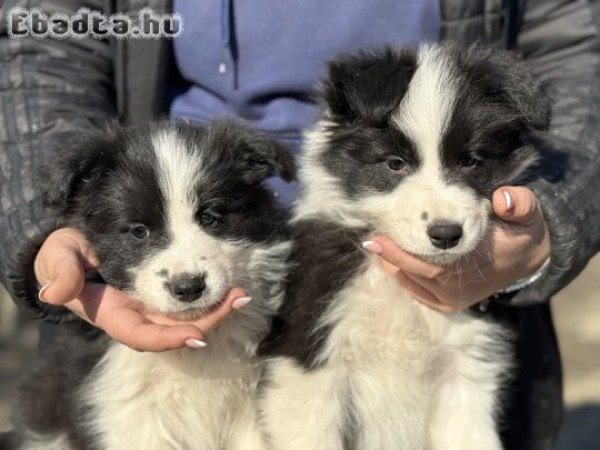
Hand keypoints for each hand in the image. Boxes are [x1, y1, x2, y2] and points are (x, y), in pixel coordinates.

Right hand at [34, 228, 249, 350]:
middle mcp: (134, 315)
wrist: (71, 251)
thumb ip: (59, 271)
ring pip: (184, 317)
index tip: (197, 337)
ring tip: (240, 294)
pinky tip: (228, 287)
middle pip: (173, 330)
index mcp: (110, 312)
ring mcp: (147, 306)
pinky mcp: (157, 293)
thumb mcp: (57, 255)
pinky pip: (185, 302)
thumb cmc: (62, 254)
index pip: (140, 336)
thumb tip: (54, 293)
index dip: (168, 339)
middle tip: (237, 300)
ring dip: (214, 309)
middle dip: (207, 321)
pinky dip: (207, 297)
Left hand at [363, 187, 550, 312]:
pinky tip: (389, 264)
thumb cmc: (520, 231)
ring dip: (393, 266)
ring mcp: (453, 299)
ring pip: (413, 284)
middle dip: (390, 256)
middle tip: (371, 240)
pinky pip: (418, 294)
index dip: (401, 252)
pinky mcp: (448, 305)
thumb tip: (504, 198)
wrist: (528, 260)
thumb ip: (520, 203)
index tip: (379, 239)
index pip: (431, 261)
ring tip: (377, 247)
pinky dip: (402, 280)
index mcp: (475, 263)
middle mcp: (461, 286)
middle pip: (415, 274)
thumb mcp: (528, 213)